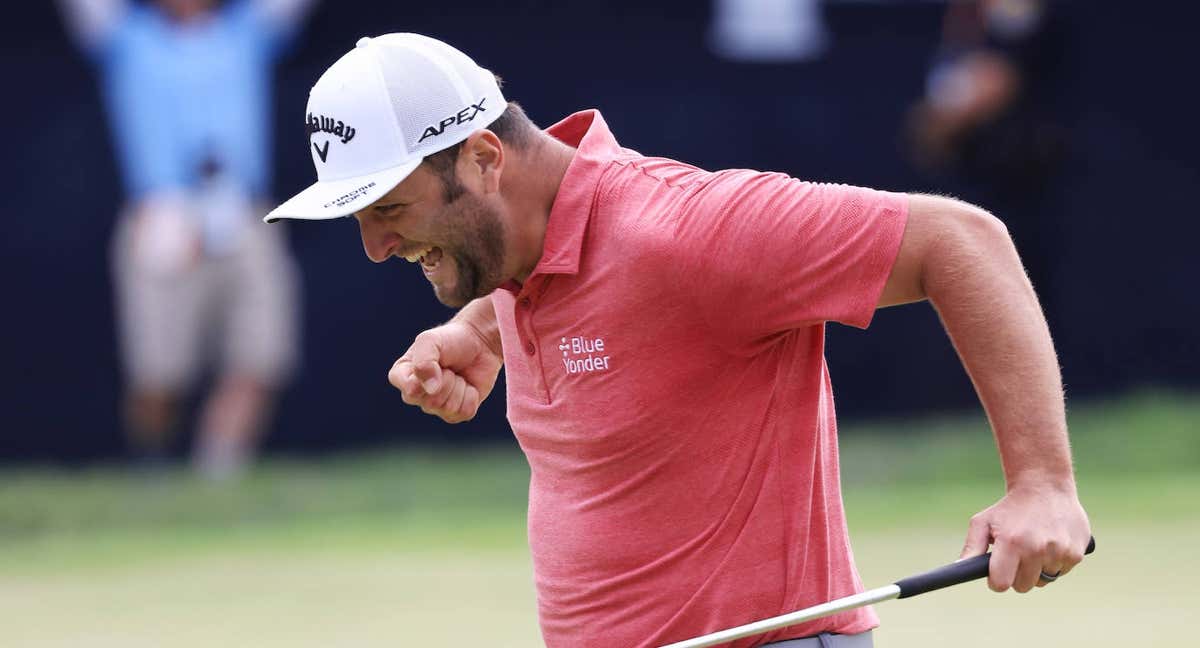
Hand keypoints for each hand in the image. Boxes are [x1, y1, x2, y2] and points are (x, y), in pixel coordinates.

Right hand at [388, 321, 502, 423]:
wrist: (478, 342)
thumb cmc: (449, 340)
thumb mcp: (430, 341)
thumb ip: (423, 361)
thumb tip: (431, 390)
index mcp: (402, 376)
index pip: (410, 391)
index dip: (428, 377)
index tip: (436, 361)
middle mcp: (415, 394)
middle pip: (432, 402)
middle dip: (448, 381)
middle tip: (449, 367)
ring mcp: (435, 406)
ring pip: (449, 408)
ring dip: (459, 387)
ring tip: (457, 374)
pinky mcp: (456, 412)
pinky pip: (465, 413)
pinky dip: (471, 396)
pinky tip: (468, 385)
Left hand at [960, 482, 1091, 592]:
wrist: (1045, 487)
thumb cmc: (1009, 508)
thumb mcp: (983, 521)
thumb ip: (972, 546)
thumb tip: (960, 568)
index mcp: (1012, 543)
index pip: (1002, 584)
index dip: (997, 580)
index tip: (997, 572)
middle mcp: (1037, 548)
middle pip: (1023, 586)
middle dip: (1017, 575)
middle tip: (1017, 555)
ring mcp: (1059, 552)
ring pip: (1043, 581)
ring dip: (1037, 569)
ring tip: (1034, 546)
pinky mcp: (1076, 553)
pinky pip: (1061, 572)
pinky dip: (1054, 563)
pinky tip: (1050, 543)